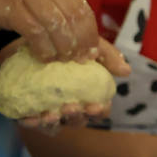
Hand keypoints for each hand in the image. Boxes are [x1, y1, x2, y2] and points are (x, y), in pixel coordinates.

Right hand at [0, 0, 101, 61]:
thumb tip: (89, 48)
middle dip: (80, 42)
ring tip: (61, 60)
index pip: (82, 8)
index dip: (90, 33)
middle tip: (78, 60)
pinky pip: (35, 30)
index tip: (91, 53)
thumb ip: (60, 18)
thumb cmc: (5, 2)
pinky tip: (43, 57)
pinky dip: (43, 47)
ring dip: (63, 46)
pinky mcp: (10, 7)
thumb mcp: (36, 5)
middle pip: (73, 15)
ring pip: (56, 23)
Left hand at [1, 36, 130, 129]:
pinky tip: (29, 117)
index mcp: (90, 93)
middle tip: (70, 107)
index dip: (99, 111)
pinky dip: (31, 121)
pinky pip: (31, 119)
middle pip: (78, 119)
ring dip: (54, 121)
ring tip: (49, 114)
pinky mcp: (31, 104)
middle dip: (76, 116)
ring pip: (56, 121)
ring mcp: (52, 105)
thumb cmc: (69, 44)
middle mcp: (73, 102)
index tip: (94, 106)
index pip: (100, 109)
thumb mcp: (90, 44)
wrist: (37, 35)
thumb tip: (126, 71)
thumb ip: (108, 56)